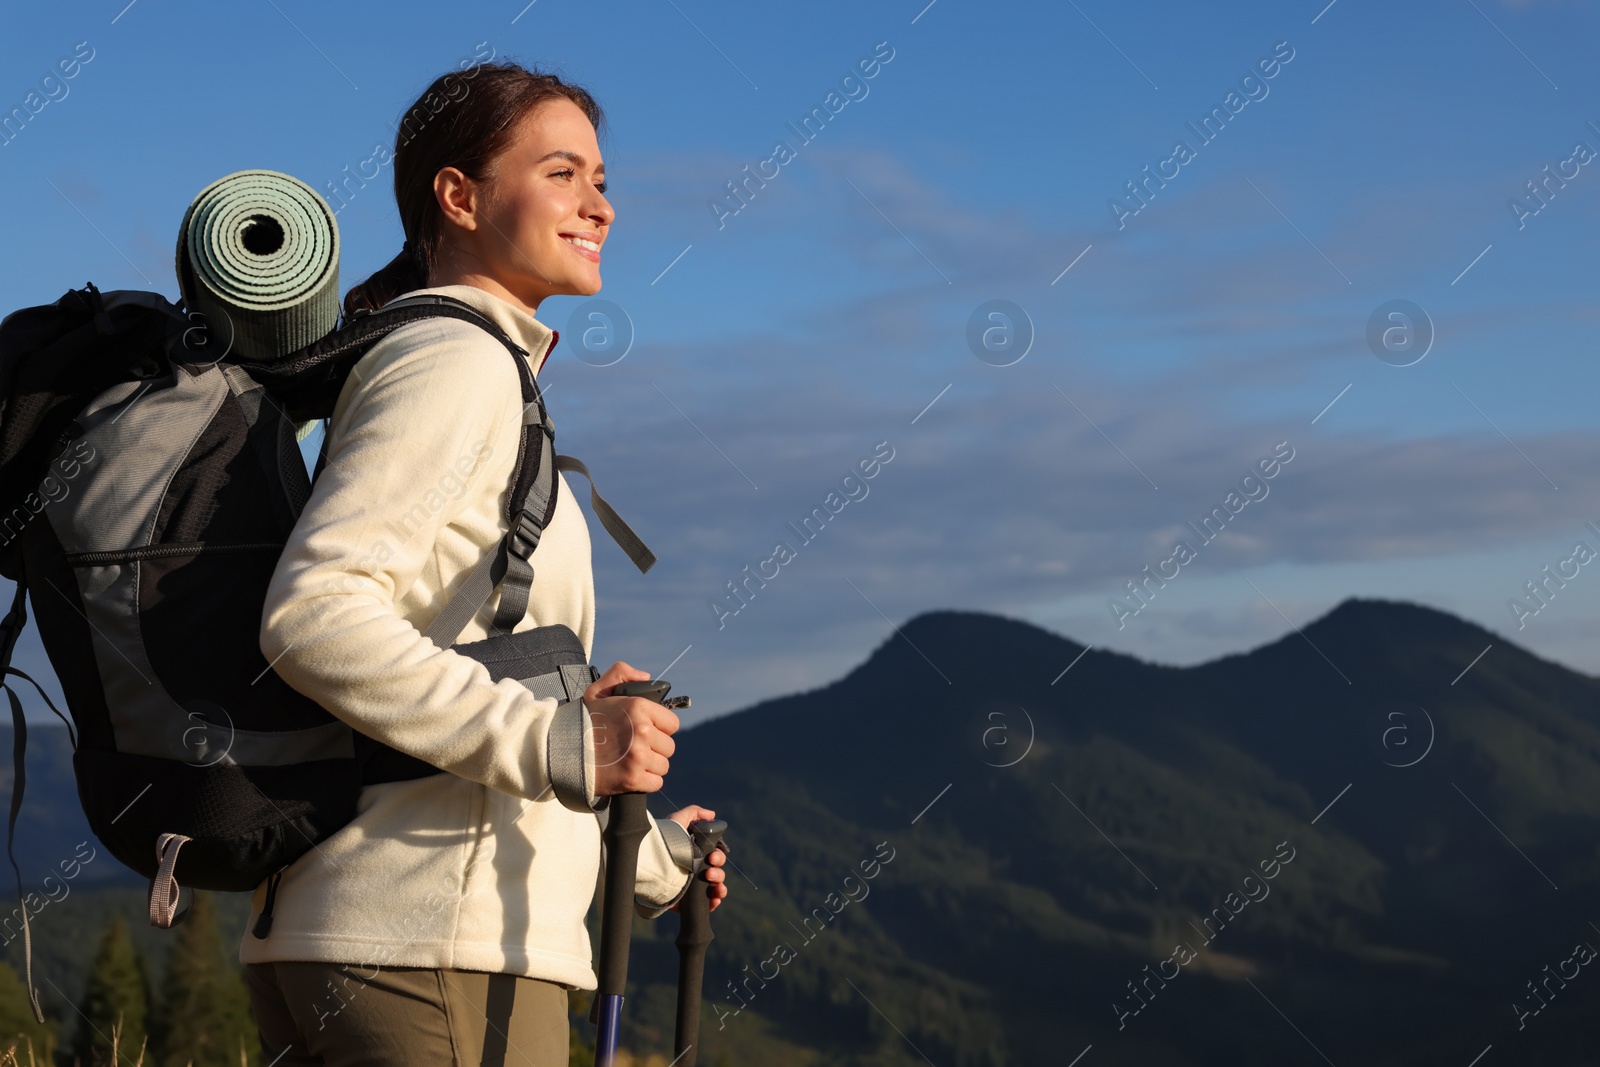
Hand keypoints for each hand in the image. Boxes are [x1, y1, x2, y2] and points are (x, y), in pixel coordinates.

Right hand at [584, 662, 679, 795]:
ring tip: (630, 761)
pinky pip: (656, 783)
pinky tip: (630, 775)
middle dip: (655, 748)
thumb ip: (622, 675)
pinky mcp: (633, 779)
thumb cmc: (582, 722)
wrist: (561, 753)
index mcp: (638, 708)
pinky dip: (645, 782)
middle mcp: (642, 731)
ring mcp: (638, 757)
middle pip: (669, 746)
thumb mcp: (597, 691)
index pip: (672, 723)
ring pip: (663, 766)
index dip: (660, 728)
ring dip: (650, 766)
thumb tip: (647, 678)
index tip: (646, 731)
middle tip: (634, 748)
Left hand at [668, 805, 727, 912]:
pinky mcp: (689, 902)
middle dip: (719, 870)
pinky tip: (714, 898)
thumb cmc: (661, 841)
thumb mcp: (676, 821)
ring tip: (710, 880)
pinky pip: (708, 904)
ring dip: (720, 885)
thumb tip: (712, 814)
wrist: (648, 864)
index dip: (718, 855)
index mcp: (697, 855)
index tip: (713, 855)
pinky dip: (715, 902)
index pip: (715, 857)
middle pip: (718, 872)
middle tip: (710, 867)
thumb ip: (694, 813)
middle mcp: (696, 871)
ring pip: (717, 887)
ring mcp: (693, 887)